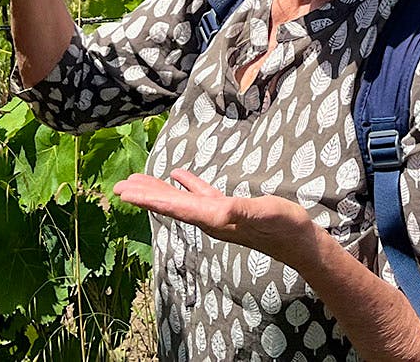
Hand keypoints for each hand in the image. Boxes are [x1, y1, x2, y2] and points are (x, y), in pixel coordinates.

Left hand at [114, 169, 325, 269]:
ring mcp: (218, 215)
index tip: (125, 193)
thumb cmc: (284, 227)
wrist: (300, 242)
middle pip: (170, 206)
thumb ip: (242, 212)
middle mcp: (210, 219)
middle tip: (118, 187)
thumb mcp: (265, 214)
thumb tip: (221, 210)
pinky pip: (200, 194)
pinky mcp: (229, 209)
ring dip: (159, 190)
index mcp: (214, 218)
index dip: (149, 199)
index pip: (174, 207)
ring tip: (138, 181)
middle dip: (145, 196)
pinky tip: (178, 176)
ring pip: (181, 200)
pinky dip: (186, 184)